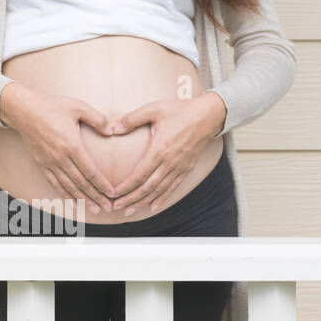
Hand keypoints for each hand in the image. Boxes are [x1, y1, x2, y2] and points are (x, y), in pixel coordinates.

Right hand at [0, 83, 117, 211]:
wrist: (24, 110)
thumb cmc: (51, 106)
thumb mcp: (78, 106)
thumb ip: (97, 119)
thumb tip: (111, 132)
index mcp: (71, 145)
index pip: (90, 170)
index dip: (102, 184)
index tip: (112, 193)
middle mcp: (60, 157)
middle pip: (81, 183)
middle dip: (96, 196)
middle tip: (108, 207)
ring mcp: (49, 162)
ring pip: (68, 186)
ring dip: (82, 199)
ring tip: (94, 209)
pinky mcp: (41, 163)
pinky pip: (54, 183)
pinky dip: (64, 194)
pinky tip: (73, 202)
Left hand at [105, 96, 217, 213]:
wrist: (208, 115)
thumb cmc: (180, 110)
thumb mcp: (153, 109)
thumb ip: (132, 119)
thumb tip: (113, 128)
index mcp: (160, 149)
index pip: (139, 175)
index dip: (125, 187)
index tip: (112, 194)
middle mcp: (170, 162)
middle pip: (147, 187)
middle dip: (130, 199)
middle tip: (116, 208)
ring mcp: (180, 167)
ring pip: (159, 190)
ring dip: (143, 202)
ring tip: (129, 211)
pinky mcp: (187, 168)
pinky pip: (173, 187)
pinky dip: (162, 198)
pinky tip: (153, 206)